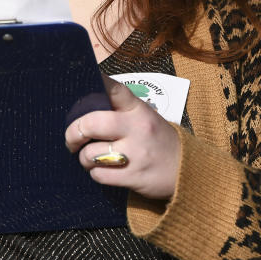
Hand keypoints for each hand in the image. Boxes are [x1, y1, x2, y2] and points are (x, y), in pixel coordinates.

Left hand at [64, 74, 180, 199]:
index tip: (81, 83)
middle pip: (91, 124)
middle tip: (72, 138)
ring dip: (84, 158)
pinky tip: (103, 170)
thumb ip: (120, 110)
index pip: (115, 90)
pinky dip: (95, 173)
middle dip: (73, 132)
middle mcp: (137, 128)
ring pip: (91, 153)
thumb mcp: (145, 117)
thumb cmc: (158, 140)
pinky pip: (99, 174)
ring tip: (90, 158)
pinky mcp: (134, 176)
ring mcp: (136, 153)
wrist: (188, 170)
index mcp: (139, 110)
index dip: (95, 85)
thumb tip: (84, 107)